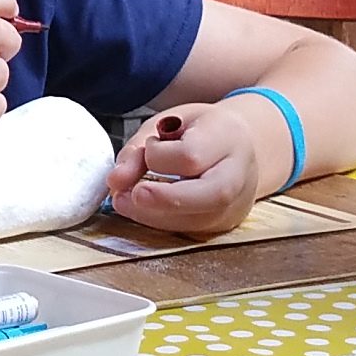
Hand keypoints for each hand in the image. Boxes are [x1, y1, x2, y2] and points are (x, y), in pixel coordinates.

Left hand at [104, 103, 263, 236]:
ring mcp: (238, 202)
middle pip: (212, 194)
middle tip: (128, 197)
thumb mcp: (166, 125)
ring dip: (155, 217)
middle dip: (165, 200)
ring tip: (126, 203)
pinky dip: (163, 223)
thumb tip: (115, 181)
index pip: (192, 155)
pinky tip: (145, 211)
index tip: (148, 149)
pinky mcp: (227, 222)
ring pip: (201, 220)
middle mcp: (240, 171)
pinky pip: (193, 230)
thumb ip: (138, 150)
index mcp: (227, 135)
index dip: (160, 158)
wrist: (240, 144)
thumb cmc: (200, 130)